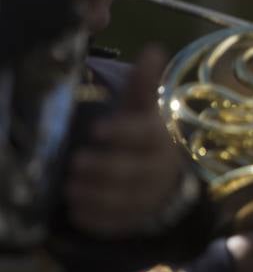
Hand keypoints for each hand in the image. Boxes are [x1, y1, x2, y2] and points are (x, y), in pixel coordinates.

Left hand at [65, 47, 188, 235]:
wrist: (163, 180)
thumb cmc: (141, 137)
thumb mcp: (140, 111)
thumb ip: (143, 84)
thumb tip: (154, 48)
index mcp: (160, 138)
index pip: (146, 134)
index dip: (122, 133)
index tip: (95, 131)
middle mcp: (161, 168)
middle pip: (135, 171)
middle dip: (103, 169)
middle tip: (74, 165)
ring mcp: (152, 197)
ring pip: (126, 199)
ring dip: (96, 195)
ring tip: (70, 190)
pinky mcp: (139, 219)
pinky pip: (120, 223)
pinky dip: (97, 218)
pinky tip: (77, 211)